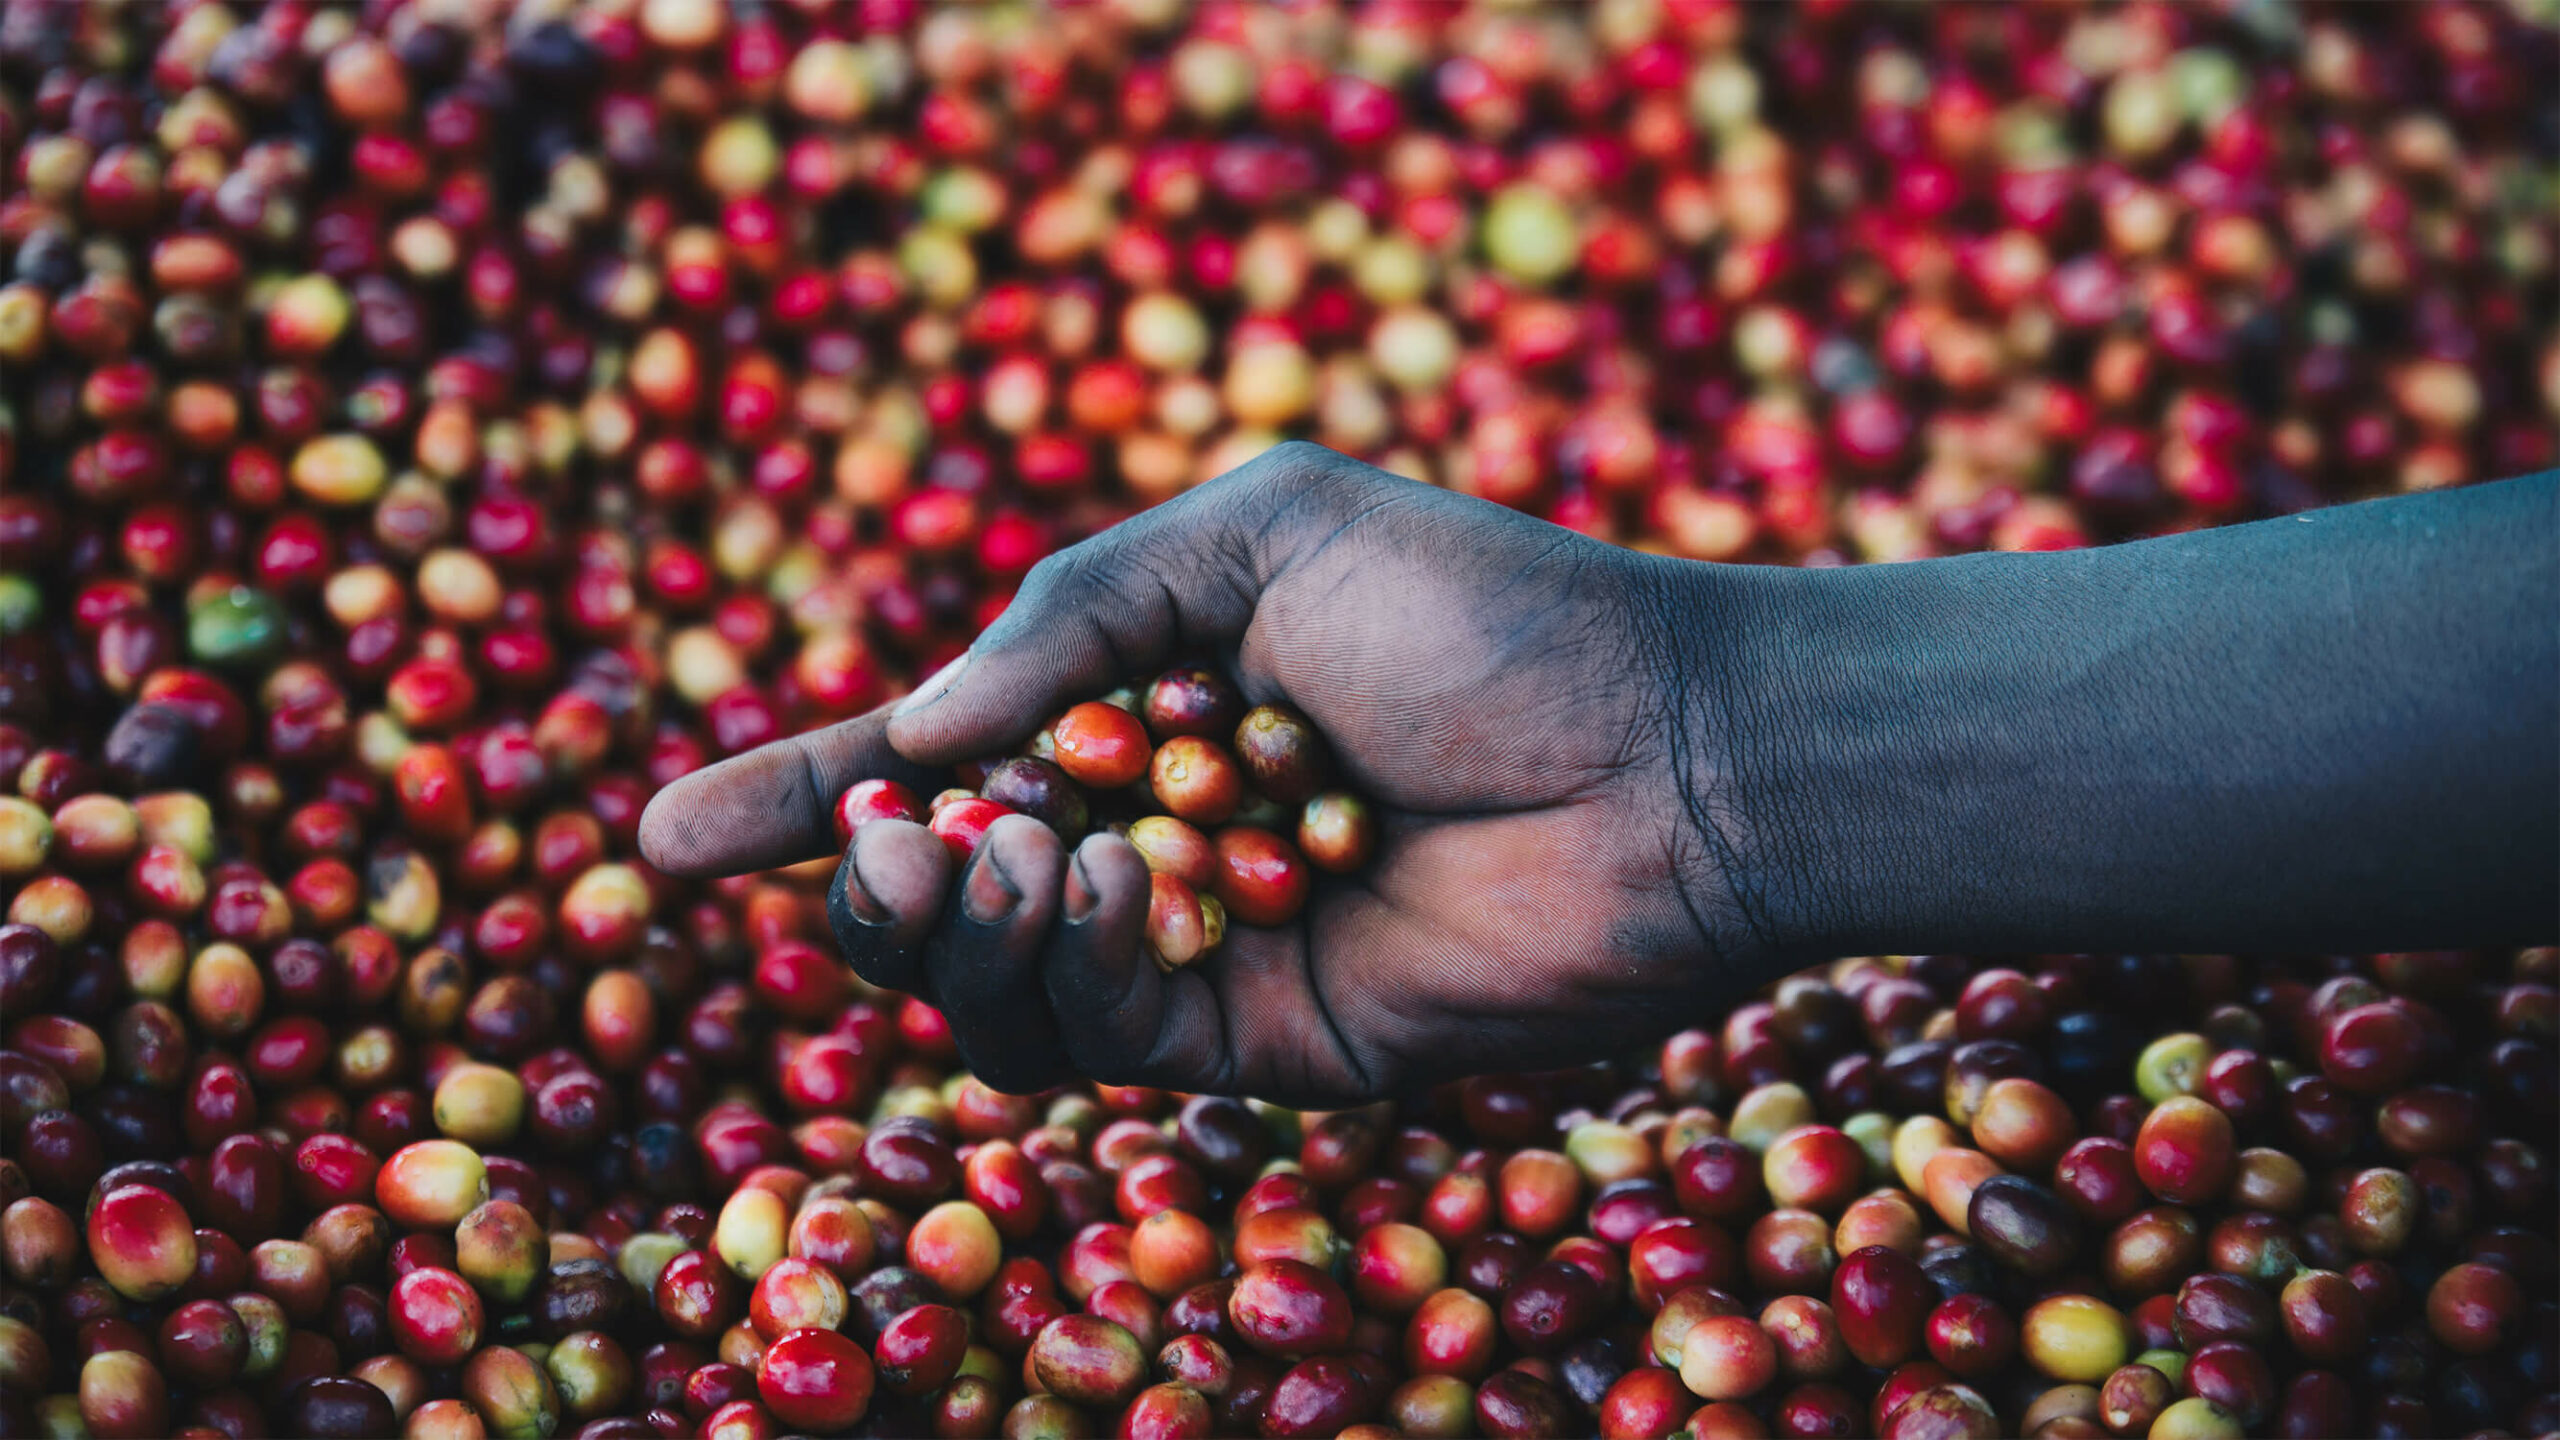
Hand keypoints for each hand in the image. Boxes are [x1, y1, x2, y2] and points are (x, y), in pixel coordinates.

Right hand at [640, 443, 1764, 1103]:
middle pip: (929, 898)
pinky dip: (1063, 968)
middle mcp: (1147, 837)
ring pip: (988, 988)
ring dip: (956, 924)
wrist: (1668, 755)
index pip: (929, 770)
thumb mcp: (1265, 531)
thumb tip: (923, 734)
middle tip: (870, 849)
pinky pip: (1092, 1038)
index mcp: (1138, 710)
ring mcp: (1195, 949)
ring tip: (1032, 853)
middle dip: (866, 883)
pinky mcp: (1253, 1043)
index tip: (664, 840)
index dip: (797, 802)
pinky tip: (1111, 885)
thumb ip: (1072, 611)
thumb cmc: (1488, 615)